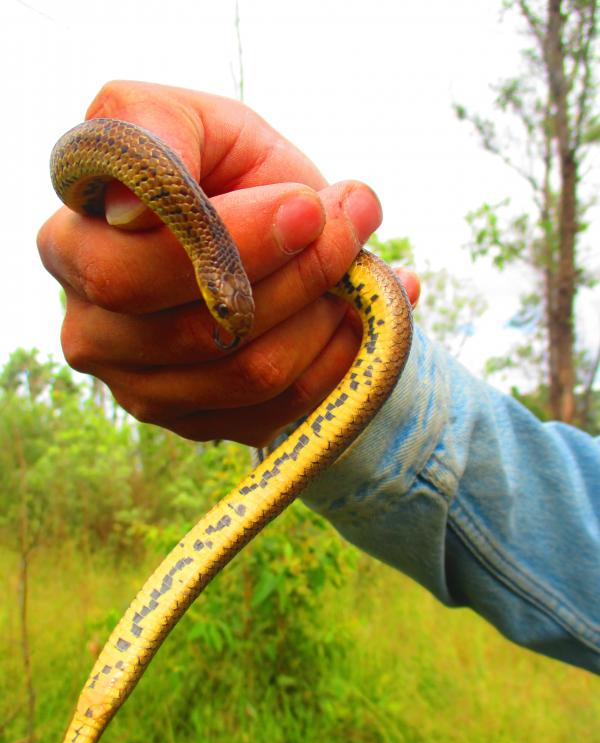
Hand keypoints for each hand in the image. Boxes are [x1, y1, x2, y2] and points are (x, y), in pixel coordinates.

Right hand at [38, 81, 419, 445]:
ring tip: (353, 265)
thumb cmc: (221, 170)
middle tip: (349, 224)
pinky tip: (351, 313)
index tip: (308, 203)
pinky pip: (280, 410)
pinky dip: (335, 360)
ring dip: (324, 314)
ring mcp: (141, 390)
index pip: (134, 271)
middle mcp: (91, 332)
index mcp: (71, 249)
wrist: (264, 235)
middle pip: (201, 332)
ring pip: (250, 373)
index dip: (232, 242)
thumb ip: (152, 129)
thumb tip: (131, 210)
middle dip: (297, 276)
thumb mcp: (192, 120)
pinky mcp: (196, 425)